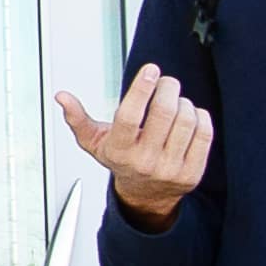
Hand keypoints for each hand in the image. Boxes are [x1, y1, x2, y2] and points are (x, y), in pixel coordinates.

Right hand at [50, 67, 213, 223]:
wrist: (145, 196)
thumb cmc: (122, 161)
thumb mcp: (95, 143)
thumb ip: (78, 119)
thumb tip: (62, 97)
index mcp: (119, 151)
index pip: (129, 115)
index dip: (141, 88)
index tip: (150, 70)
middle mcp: (145, 162)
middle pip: (163, 113)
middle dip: (168, 87)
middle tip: (166, 82)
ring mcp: (170, 169)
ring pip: (186, 119)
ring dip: (184, 101)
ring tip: (176, 101)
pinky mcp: (192, 172)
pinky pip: (204, 133)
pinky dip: (199, 116)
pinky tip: (190, 115)